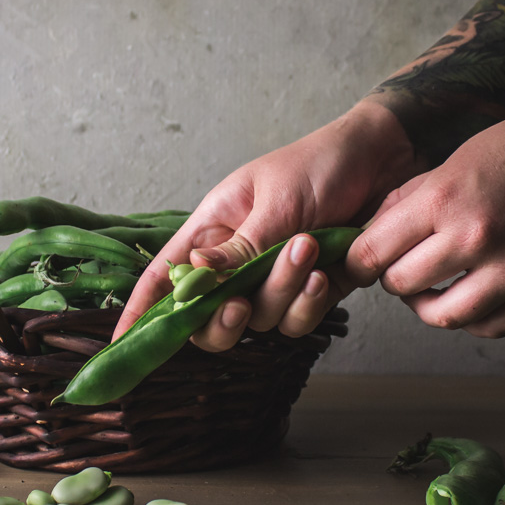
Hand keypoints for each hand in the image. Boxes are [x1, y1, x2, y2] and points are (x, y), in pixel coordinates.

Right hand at [114, 101, 418, 348]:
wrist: (384, 161)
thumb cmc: (319, 164)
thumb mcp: (274, 201)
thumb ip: (239, 246)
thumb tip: (194, 275)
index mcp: (213, 229)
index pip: (165, 275)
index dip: (141, 310)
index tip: (121, 343)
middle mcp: (235, 260)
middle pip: (206, 317)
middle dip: (221, 319)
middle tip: (239, 301)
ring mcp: (271, 279)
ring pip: (257, 319)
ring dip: (280, 292)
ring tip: (307, 248)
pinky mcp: (308, 291)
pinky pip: (297, 320)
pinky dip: (309, 303)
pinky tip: (326, 273)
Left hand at [345, 80, 504, 336]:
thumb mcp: (456, 158)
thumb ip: (412, 200)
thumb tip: (372, 233)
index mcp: (445, 199)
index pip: (373, 251)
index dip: (358, 260)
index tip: (360, 260)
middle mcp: (475, 238)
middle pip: (401, 285)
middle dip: (391, 279)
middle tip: (397, 268)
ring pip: (442, 316)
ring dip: (426, 305)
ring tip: (429, 289)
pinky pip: (489, 326)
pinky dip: (471, 318)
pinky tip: (468, 296)